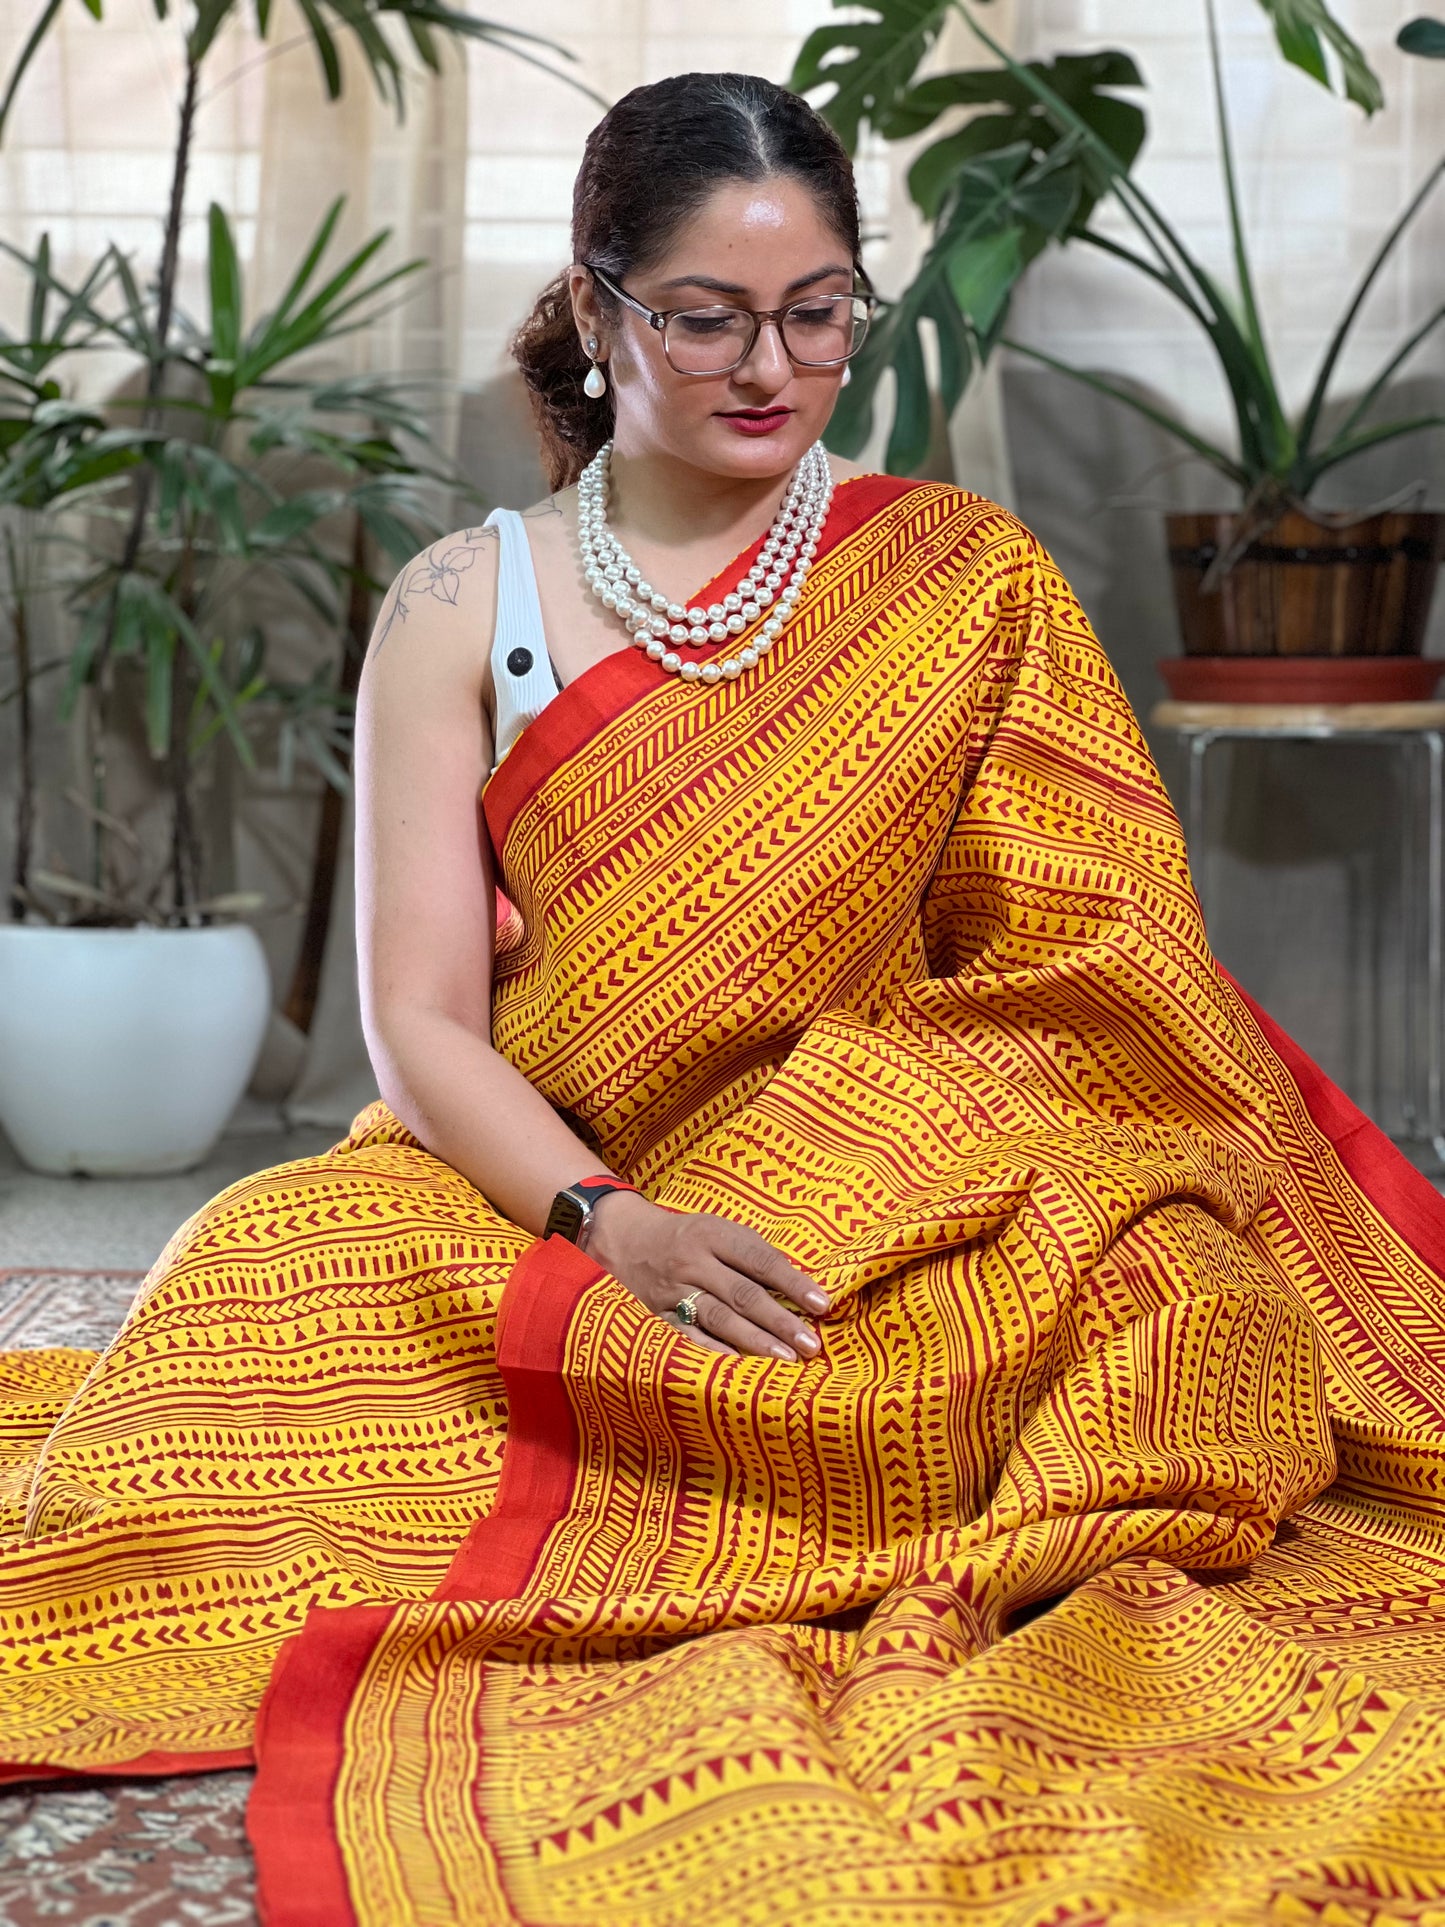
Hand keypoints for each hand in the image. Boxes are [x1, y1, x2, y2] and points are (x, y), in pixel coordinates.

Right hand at [583, 1192, 826, 1360]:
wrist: (624, 1238)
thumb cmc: (686, 1236)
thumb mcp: (718, 1229)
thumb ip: (753, 1254)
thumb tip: (797, 1286)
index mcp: (713, 1235)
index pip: (760, 1260)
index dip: (793, 1283)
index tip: (823, 1305)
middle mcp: (692, 1262)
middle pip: (743, 1294)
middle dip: (780, 1321)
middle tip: (811, 1345)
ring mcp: (671, 1290)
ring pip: (718, 1318)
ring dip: (754, 1340)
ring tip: (785, 1360)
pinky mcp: (654, 1314)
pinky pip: (686, 1336)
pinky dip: (713, 1351)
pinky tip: (738, 1367)